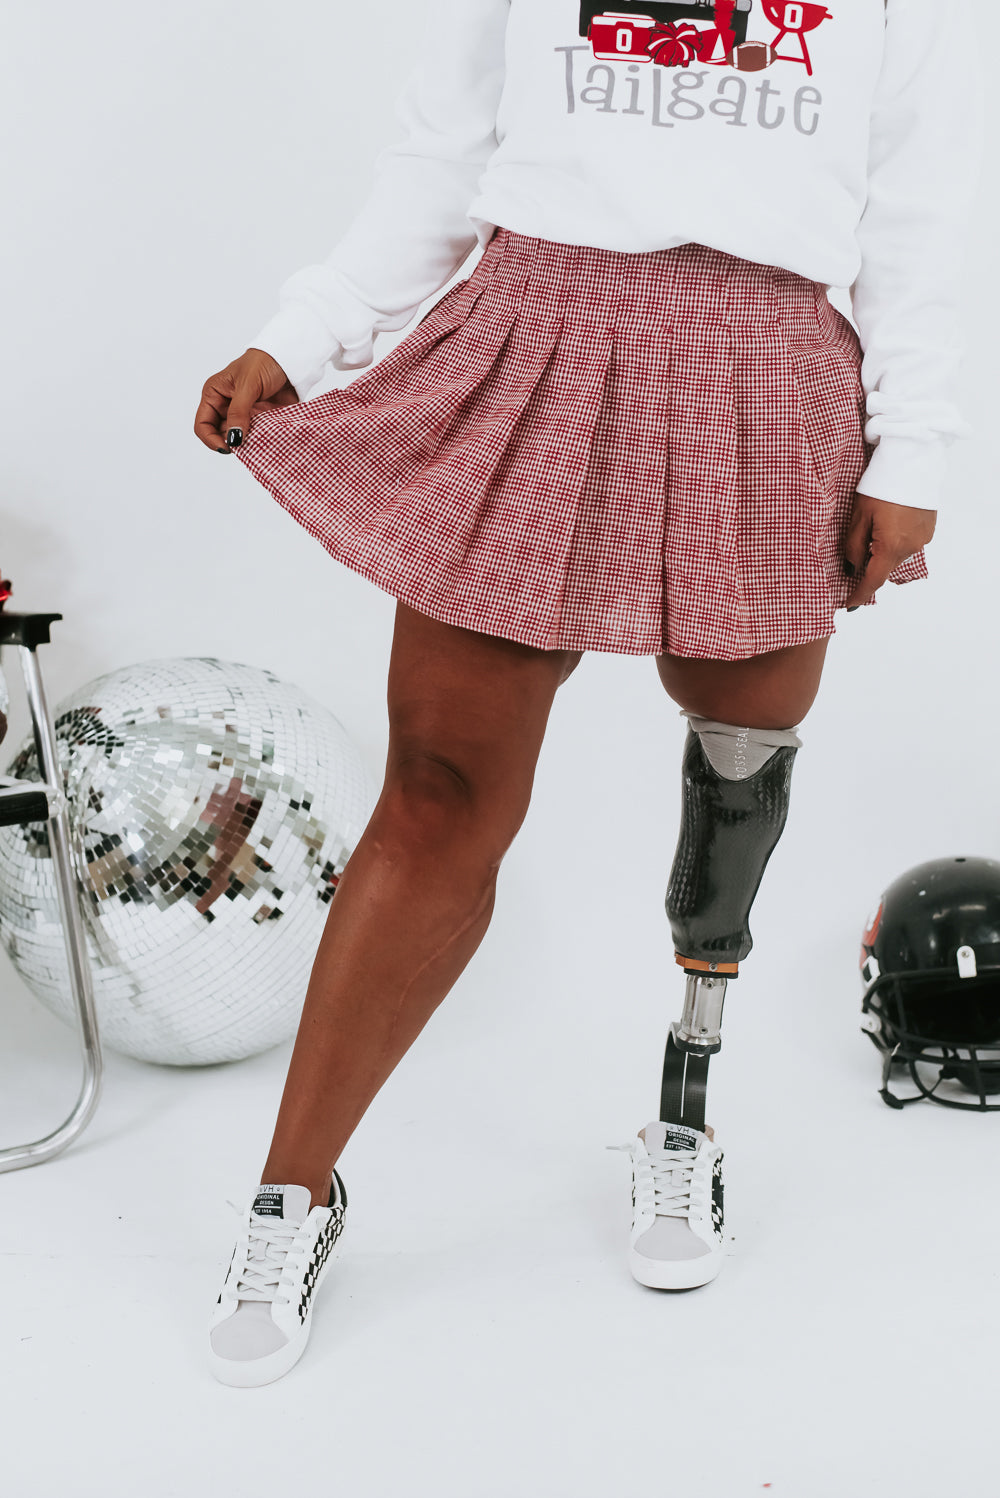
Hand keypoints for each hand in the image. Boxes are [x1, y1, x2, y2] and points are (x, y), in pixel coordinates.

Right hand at [193, 348, 298, 453]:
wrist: (290, 362)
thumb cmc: (263, 364)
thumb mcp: (247, 386)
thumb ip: (238, 413)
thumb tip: (233, 439)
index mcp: (214, 395)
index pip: (202, 424)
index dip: (210, 439)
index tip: (227, 447)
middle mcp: (225, 406)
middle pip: (220, 435)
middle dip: (231, 442)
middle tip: (245, 445)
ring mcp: (242, 415)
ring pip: (238, 438)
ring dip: (247, 443)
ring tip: (257, 440)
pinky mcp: (259, 420)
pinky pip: (255, 437)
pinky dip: (259, 441)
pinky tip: (266, 438)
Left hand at [843, 492, 936, 608]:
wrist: (911, 462)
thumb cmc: (880, 486)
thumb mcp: (859, 517)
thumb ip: (854, 547)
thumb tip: (852, 568)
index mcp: (890, 547)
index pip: (872, 581)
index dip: (860, 595)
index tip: (849, 605)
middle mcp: (910, 548)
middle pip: (884, 568)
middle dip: (869, 568)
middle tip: (853, 560)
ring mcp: (922, 540)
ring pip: (896, 557)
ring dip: (883, 553)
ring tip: (872, 532)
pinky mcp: (928, 531)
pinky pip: (908, 545)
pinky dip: (895, 543)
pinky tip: (888, 525)